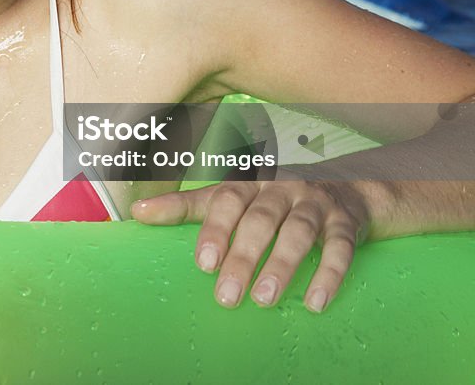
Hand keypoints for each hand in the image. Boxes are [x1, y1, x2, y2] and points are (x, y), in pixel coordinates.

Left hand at [131, 179, 368, 311]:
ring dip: (281, 266)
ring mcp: (316, 203)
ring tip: (264, 300)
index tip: (203, 263)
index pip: (228, 199)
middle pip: (261, 220)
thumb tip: (137, 212)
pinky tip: (315, 301)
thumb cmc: (272, 198)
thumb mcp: (230, 197)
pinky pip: (340, 247)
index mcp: (250, 182)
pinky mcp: (346, 222)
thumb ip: (186, 206)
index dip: (215, 229)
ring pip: (299, 232)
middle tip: (226, 295)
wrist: (348, 189)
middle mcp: (282, 187)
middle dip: (243, 258)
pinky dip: (329, 274)